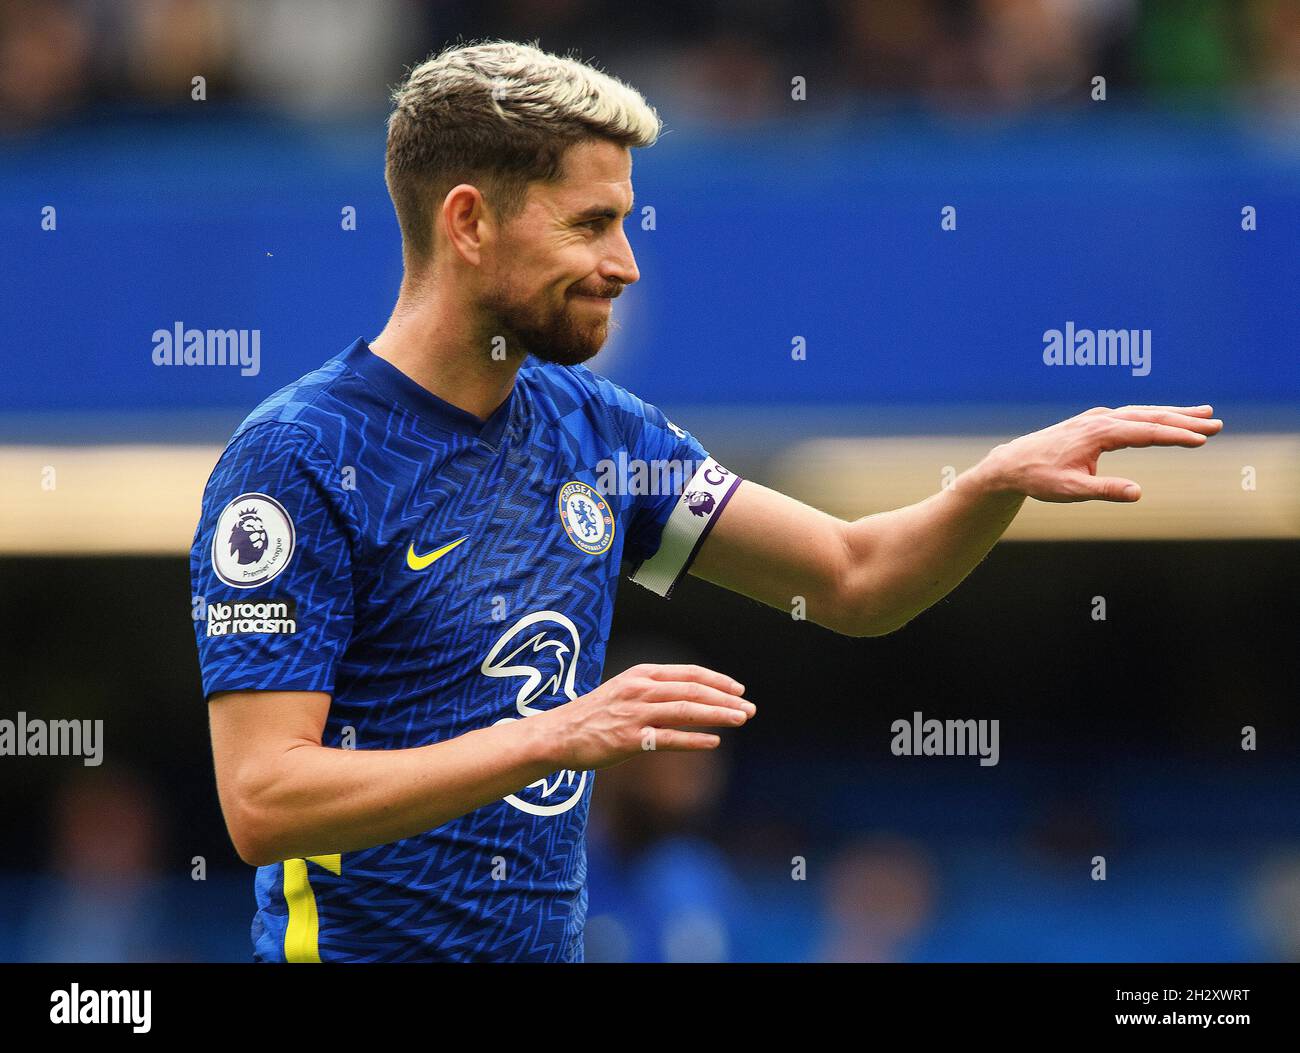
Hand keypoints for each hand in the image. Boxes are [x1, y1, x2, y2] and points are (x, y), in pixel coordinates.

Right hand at [542, 663, 753, 770]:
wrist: (559, 734)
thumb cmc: (595, 714)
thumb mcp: (625, 690)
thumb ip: (654, 690)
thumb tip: (689, 696)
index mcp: (642, 675)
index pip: (688, 673)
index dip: (717, 680)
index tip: (739, 689)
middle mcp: (641, 690)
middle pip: (692, 690)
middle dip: (725, 699)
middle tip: (750, 709)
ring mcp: (635, 714)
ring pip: (686, 711)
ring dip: (717, 715)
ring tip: (741, 720)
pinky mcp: (630, 739)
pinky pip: (668, 739)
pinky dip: (694, 740)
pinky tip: (713, 742)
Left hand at [978, 404, 1222, 502]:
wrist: (1012, 463)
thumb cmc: (1040, 478)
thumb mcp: (1070, 490)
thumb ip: (1104, 490)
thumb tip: (1138, 493)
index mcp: (1099, 433)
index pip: (1146, 432)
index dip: (1176, 436)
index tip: (1203, 440)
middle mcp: (1101, 420)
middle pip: (1150, 417)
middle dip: (1184, 420)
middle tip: (1216, 423)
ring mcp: (1097, 419)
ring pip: (1142, 413)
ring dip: (1173, 414)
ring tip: (1203, 414)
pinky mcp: (1093, 423)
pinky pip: (1131, 415)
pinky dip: (1153, 415)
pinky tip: (1165, 418)